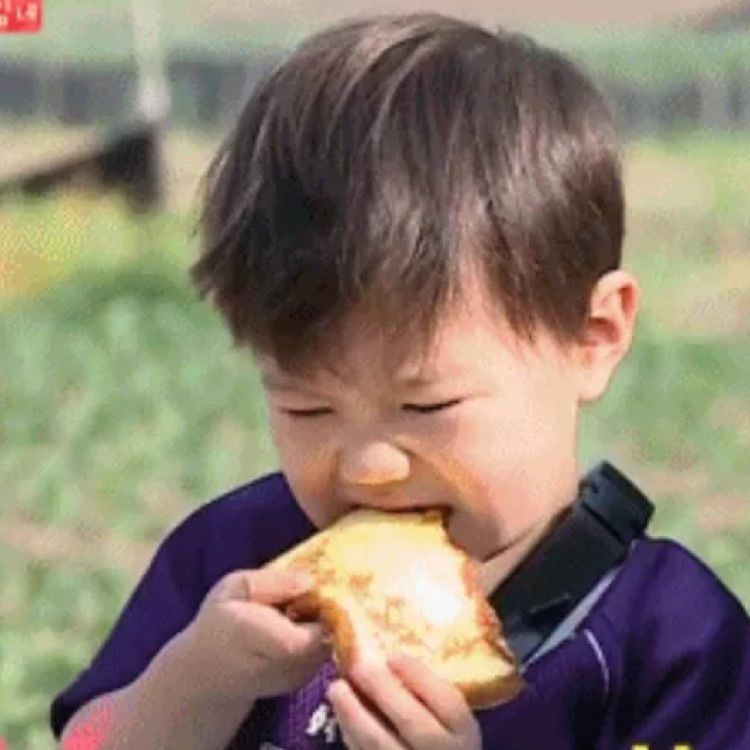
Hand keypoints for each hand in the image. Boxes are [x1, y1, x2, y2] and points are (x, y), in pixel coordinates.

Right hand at [178, 567, 331, 702]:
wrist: (204, 675)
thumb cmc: (218, 625)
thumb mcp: (234, 589)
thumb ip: (271, 583)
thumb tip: (309, 581)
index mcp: (275, 641)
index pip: (322, 625)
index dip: (324, 604)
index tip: (310, 590)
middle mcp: (292, 665)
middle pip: (330, 632)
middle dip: (324, 612)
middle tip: (303, 598)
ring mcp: (299, 677)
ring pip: (328, 642)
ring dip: (319, 624)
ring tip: (294, 612)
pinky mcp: (301, 682)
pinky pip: (320, 653)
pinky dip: (314, 638)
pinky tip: (292, 628)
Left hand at [326, 652, 481, 749]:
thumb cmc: (442, 739)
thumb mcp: (448, 718)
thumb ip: (430, 693)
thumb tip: (391, 656)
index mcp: (463, 731)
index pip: (447, 702)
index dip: (420, 676)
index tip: (393, 654)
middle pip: (414, 722)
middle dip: (382, 691)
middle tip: (358, 666)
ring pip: (381, 745)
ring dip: (354, 715)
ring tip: (336, 687)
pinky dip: (351, 736)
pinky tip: (342, 715)